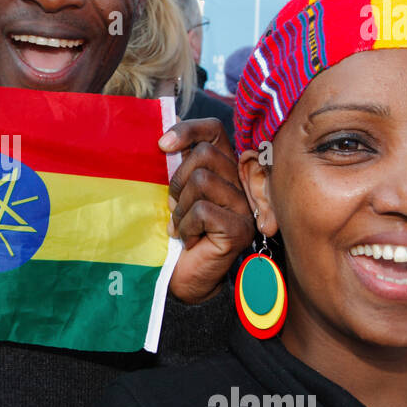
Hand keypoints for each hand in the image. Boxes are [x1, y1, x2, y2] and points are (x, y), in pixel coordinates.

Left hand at [159, 118, 254, 302]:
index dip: (188, 130)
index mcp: (225, 168)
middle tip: (174, 207)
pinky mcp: (239, 228)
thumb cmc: (178, 231)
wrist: (185, 277)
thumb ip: (176, 164)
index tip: (162, 145)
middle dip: (177, 181)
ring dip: (180, 208)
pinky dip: (187, 225)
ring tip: (182, 226)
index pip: (214, 130)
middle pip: (204, 154)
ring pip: (202, 180)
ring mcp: (244, 205)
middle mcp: (240, 183)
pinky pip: (202, 210)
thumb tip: (164, 135)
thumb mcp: (173, 191)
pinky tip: (190, 239)